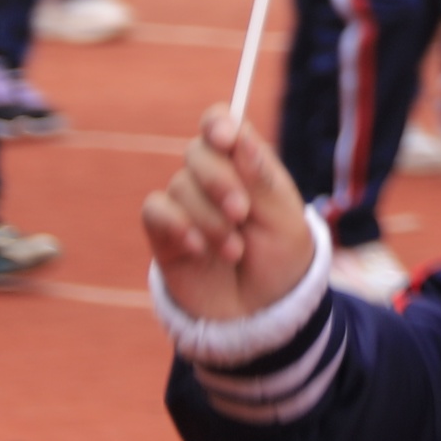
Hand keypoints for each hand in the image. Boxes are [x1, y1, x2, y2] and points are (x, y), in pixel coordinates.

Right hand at [139, 107, 315, 322]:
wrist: (260, 316)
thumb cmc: (280, 262)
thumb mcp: (285, 220)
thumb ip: (260, 178)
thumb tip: (240, 136)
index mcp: (246, 165)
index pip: (221, 126)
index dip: (217, 124)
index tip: (225, 139)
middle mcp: (213, 180)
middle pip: (197, 151)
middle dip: (220, 180)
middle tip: (242, 213)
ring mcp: (187, 206)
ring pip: (180, 185)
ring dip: (209, 218)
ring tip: (235, 251)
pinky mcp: (165, 234)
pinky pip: (155, 211)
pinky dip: (178, 225)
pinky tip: (199, 250)